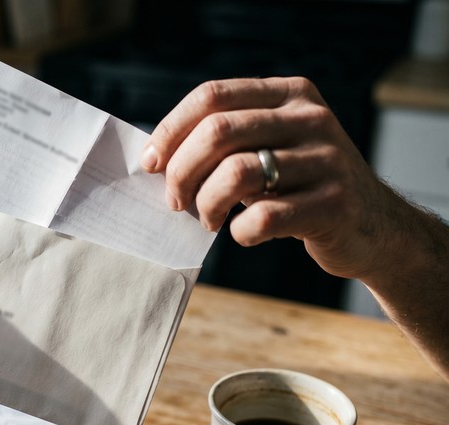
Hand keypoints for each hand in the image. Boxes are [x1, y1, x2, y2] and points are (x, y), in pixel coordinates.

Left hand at [141, 77, 402, 280]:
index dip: (170, 130)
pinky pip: (264, 217)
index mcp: (289, 94)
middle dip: (181, 171)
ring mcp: (327, 160)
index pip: (212, 96)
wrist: (372, 226)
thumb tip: (153, 157)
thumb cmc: (298, 188)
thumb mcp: (269, 148)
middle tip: (175, 200)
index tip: (149, 164)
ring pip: (236, 173)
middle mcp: (311, 118)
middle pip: (218, 131)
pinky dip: (240, 231)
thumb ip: (224, 142)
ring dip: (206, 204)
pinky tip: (243, 233)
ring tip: (208, 219)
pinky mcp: (334, 204)